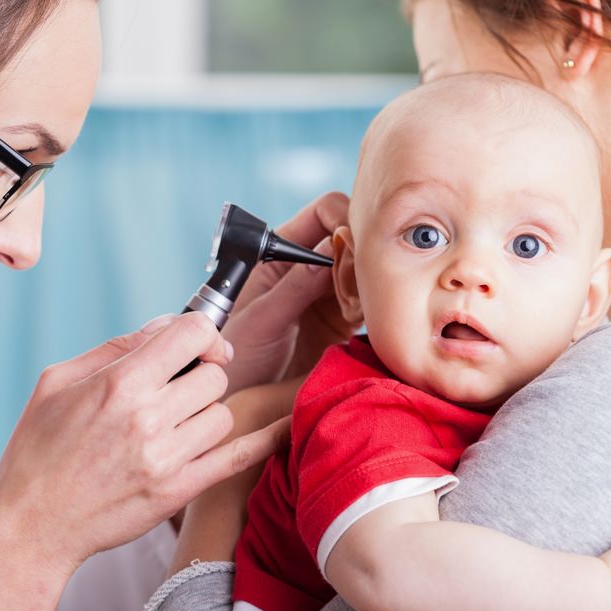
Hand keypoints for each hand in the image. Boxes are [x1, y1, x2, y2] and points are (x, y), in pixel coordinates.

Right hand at [0, 313, 287, 576]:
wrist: (31, 525)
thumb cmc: (38, 450)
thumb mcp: (58, 381)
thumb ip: (116, 347)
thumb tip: (165, 326)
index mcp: (120, 383)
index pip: (192, 332)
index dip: (201, 332)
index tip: (194, 344)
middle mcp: (149, 418)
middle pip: (215, 374)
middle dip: (201, 374)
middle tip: (179, 389)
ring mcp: (168, 458)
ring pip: (224, 413)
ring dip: (207, 412)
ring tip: (178, 423)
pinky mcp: (180, 491)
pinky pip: (239, 456)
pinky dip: (264, 438)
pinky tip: (280, 425)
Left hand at [221, 192, 356, 393]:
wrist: (237, 397)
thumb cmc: (234, 356)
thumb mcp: (261, 320)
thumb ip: (294, 286)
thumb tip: (330, 247)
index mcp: (279, 251)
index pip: (323, 212)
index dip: (343, 220)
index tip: (354, 246)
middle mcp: (306, 265)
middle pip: (351, 237)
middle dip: (364, 251)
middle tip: (365, 281)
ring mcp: (326, 292)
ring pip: (365, 268)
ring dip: (371, 282)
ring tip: (362, 306)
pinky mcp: (342, 320)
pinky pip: (369, 301)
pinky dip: (376, 307)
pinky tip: (368, 321)